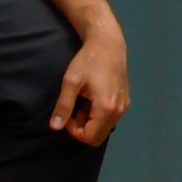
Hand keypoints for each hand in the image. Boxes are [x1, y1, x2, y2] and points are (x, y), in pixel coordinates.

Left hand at [52, 31, 128, 146]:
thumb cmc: (89, 61)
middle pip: (99, 137)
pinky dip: (98, 116)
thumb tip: (55, 127)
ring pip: (105, 128)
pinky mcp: (125, 100)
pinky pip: (111, 119)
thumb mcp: (71, 82)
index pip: (89, 136)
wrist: (109, 44)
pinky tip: (92, 99)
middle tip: (73, 110)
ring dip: (90, 122)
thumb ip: (64, 106)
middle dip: (82, 129)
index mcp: (106, 107)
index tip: (67, 114)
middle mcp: (119, 110)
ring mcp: (124, 105)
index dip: (73, 131)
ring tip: (82, 102)